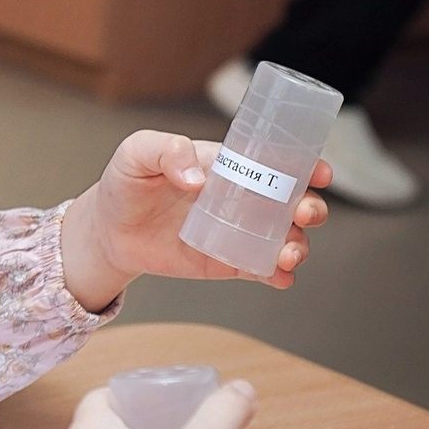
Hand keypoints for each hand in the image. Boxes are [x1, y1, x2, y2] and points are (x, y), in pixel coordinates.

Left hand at [60, 133, 329, 309]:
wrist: (109, 231)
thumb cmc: (127, 184)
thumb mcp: (136, 154)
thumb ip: (164, 151)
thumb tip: (195, 176)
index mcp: (228, 164)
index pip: (276, 160)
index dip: (305, 164)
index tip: (319, 172)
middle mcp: (243, 197)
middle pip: (294, 200)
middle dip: (311, 207)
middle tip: (303, 214)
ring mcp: (240, 231)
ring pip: (286, 238)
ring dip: (298, 245)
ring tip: (287, 254)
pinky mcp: (229, 262)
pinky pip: (263, 270)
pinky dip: (278, 275)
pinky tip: (279, 278)